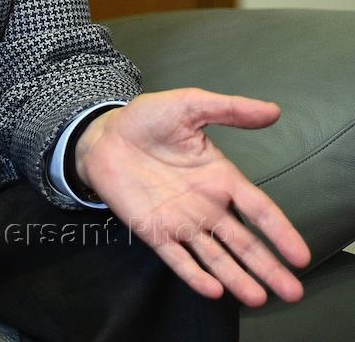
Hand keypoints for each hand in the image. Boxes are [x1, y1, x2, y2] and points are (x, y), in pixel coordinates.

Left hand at [75, 88, 310, 305]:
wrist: (102, 133)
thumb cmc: (147, 119)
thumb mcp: (189, 105)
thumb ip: (229, 109)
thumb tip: (272, 110)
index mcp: (220, 178)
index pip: (259, 209)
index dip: (280, 231)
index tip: (300, 256)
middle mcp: (206, 206)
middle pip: (243, 242)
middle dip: (268, 267)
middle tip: (293, 292)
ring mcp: (180, 221)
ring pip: (215, 255)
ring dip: (236, 277)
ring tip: (258, 298)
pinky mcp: (153, 229)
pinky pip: (176, 257)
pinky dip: (193, 274)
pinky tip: (212, 290)